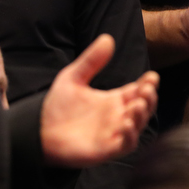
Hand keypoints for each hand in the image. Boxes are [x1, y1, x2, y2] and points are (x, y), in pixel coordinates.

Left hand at [41, 34, 159, 166]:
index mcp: (113, 100)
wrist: (38, 130)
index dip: (147, 84)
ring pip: (138, 126)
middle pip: (143, 107)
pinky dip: (130, 135)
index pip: (138, 91)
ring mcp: (113, 133)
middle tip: (146, 89)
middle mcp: (117, 116)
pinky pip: (126, 145)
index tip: (151, 77)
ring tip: (137, 105)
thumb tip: (107, 38)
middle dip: (149, 99)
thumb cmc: (56, 106)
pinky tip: (125, 123)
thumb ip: (91, 60)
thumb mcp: (73, 77)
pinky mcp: (106, 149)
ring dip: (142, 115)